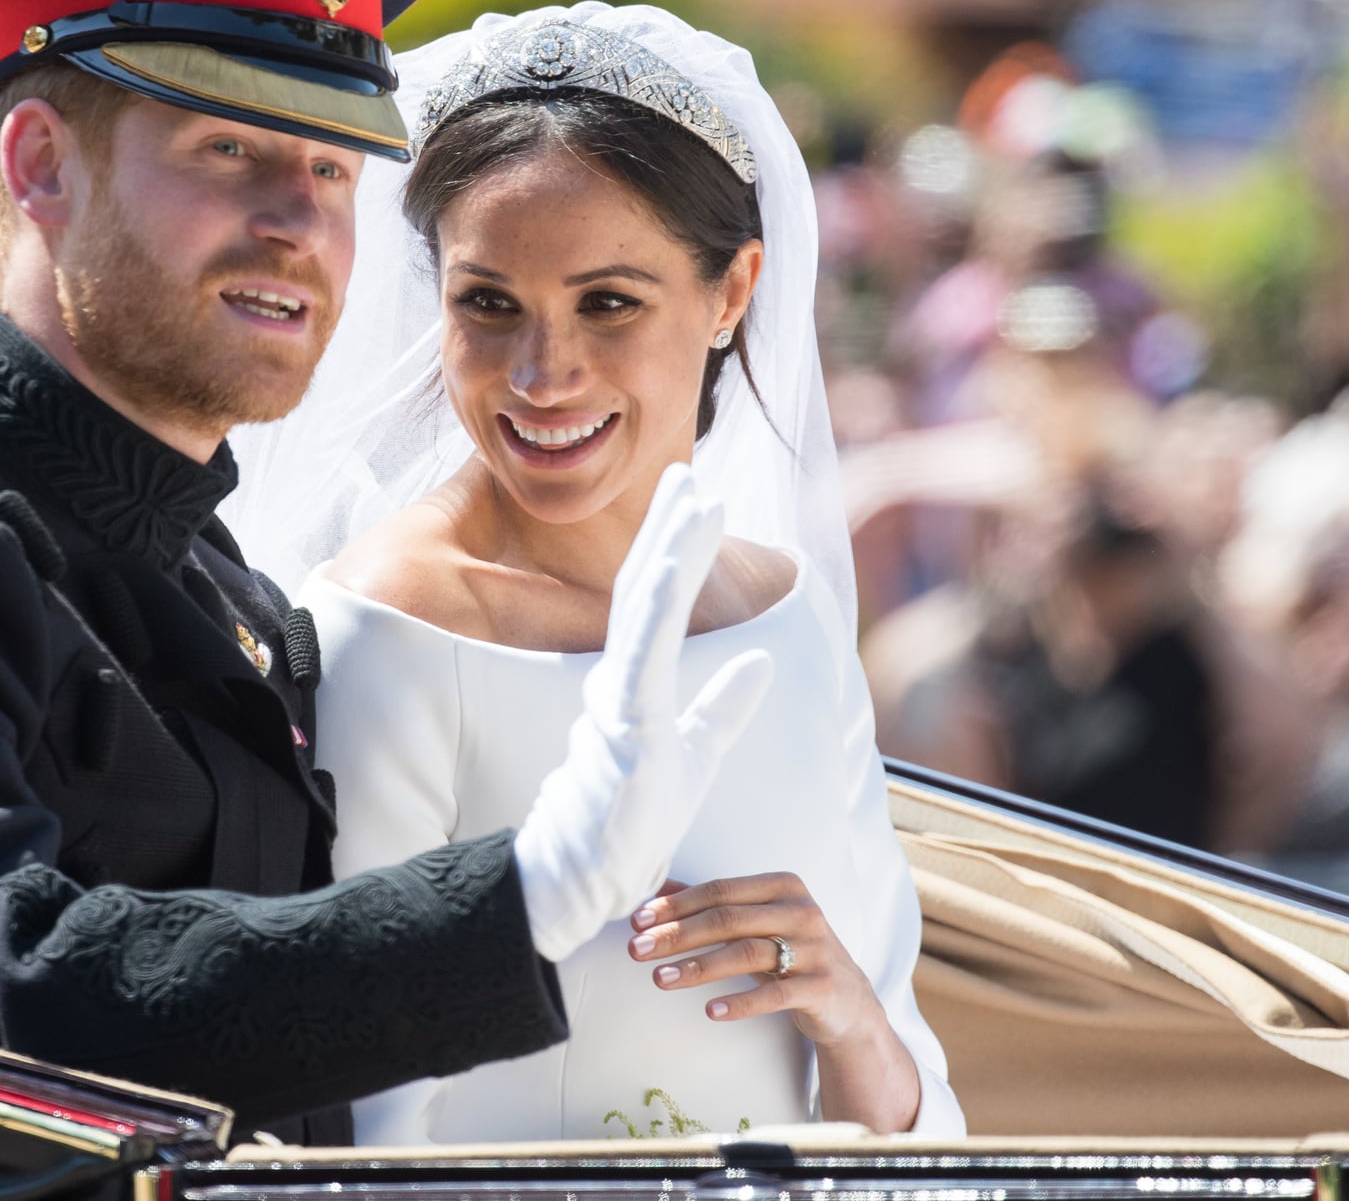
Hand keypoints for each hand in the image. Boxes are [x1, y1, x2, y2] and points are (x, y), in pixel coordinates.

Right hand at [513, 464, 774, 962]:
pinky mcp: (626, 725)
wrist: (589, 878)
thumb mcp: (696, 754)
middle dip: (670, 526)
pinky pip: (641, 653)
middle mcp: (621, 679)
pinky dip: (657, 605)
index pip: (658, 601)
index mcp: (636, 683)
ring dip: (669, 547)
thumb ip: (725, 707)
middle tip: (687, 470)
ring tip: (690, 497)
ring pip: (644, 606)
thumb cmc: (631, 822)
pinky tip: (671, 563)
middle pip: (647, 587)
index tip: (698, 497)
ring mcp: (620, 699)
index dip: (678, 546)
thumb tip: (759, 659)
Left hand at [628, 873, 882, 1045]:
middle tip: (637, 950)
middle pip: (727, 920)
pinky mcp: (822, 987)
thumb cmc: (791, 954)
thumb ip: (714, 905)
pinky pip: (775, 994)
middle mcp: (802, 911)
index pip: (719, 890)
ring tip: (660, 980)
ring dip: (698, 967)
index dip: (675, 905)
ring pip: (747, 953)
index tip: (638, 921)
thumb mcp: (756, 924)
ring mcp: (816, 949)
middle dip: (677, 935)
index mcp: (783, 886)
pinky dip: (739, 1002)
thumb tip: (659, 888)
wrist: (847, 1002)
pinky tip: (709, 1011)